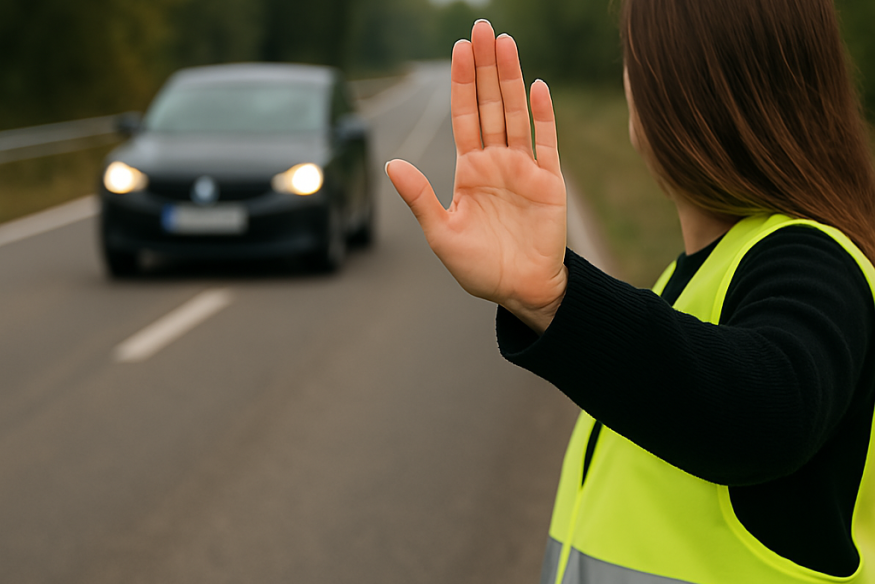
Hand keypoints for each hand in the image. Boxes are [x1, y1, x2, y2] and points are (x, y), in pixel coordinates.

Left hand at [386, 20, 567, 333]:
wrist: (521, 290)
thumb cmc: (480, 268)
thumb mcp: (441, 234)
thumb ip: (420, 198)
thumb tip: (391, 164)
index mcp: (469, 171)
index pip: (464, 116)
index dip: (461, 83)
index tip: (458, 49)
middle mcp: (496, 162)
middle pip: (489, 105)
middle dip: (484, 67)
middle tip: (481, 27)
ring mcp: (524, 168)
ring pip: (515, 114)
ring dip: (510, 79)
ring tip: (505, 43)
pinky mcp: (549, 181)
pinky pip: (546, 141)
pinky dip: (543, 115)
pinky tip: (537, 87)